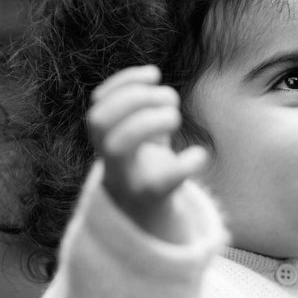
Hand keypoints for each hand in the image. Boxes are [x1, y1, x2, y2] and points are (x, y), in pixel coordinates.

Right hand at [86, 65, 209, 242]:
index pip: (97, 106)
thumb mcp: (140, 134)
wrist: (147, 223)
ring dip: (151, 120)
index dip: (123, 84)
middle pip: (99, 120)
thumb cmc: (146, 168)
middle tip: (169, 99)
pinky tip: (200, 154)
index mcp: (107, 142)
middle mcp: (111, 159)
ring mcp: (128, 178)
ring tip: (176, 117)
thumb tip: (151, 76)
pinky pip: (165, 180)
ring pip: (118, 146)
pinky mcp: (153, 197)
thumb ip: (140, 107)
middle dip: (134, 98)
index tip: (154, 74)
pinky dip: (188, 162)